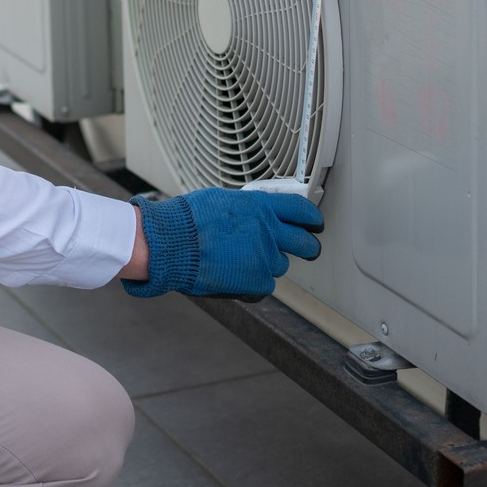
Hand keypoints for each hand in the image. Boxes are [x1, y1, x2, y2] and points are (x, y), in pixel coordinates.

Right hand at [121, 188, 323, 298]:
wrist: (170, 243)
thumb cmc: (187, 220)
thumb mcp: (222, 201)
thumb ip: (247, 209)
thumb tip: (255, 214)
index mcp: (260, 207)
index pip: (300, 210)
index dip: (312, 219)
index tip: (315, 224)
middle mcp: (268, 231)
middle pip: (304, 243)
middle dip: (309, 247)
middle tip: (308, 249)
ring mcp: (264, 257)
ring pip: (279, 265)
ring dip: (267, 264)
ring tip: (240, 261)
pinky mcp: (256, 281)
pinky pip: (265, 285)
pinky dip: (253, 283)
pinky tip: (233, 275)